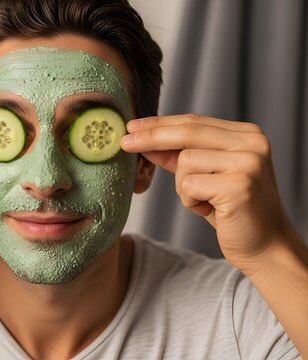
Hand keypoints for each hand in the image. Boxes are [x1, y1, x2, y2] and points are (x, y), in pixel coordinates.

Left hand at [120, 114, 301, 272]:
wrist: (265, 247)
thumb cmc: (232, 211)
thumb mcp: (204, 176)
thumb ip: (178, 156)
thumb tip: (142, 139)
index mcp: (247, 135)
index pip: (194, 121)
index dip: (159, 123)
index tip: (132, 127)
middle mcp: (252, 143)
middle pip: (188, 131)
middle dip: (151, 137)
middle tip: (124, 142)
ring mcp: (248, 163)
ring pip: (185, 161)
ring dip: (183, 187)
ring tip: (204, 201)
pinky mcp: (239, 186)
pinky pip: (189, 185)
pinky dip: (190, 201)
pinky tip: (210, 210)